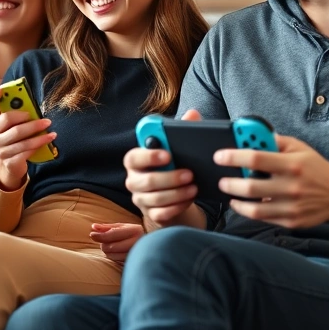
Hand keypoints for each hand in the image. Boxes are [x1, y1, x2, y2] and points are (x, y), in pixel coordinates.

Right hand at [0, 86, 55, 190]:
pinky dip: (37, 145)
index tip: (0, 88)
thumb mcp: (13, 127)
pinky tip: (46, 141)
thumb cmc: (14, 140)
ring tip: (51, 132)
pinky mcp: (8, 161)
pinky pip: (25, 151)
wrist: (9, 165)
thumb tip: (34, 108)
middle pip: (8, 120)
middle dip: (28, 119)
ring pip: (20, 139)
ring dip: (38, 135)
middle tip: (44, 120)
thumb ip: (19, 116)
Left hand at [89, 222, 144, 261]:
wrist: (151, 245)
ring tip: (112, 247)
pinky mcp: (134, 262)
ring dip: (108, 252)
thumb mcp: (121, 227)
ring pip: (112, 256)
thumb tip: (93, 227)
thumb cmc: (132, 234)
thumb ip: (106, 227)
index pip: (113, 234)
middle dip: (104, 245)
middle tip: (105, 242)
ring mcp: (137, 254)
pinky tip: (116, 253)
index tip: (92, 234)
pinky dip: (113, 257)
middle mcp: (138, 242)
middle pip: (111, 247)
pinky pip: (117, 262)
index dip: (100, 235)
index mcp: (135, 230)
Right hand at [123, 109, 202, 227]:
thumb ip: (182, 130)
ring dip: (177, 193)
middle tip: (190, 174)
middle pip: (146, 181)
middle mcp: (134, 180)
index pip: (133, 157)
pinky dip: (177, 207)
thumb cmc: (173, 167)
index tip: (168, 154)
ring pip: (155, 199)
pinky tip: (189, 200)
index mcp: (136, 160)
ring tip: (194, 188)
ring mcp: (140, 199)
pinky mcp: (150, 215)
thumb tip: (193, 114)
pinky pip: (161, 214)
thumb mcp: (178, 149)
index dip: (149, 156)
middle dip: (170, 178)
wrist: (174, 197)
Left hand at [215, 134, 328, 228]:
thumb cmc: (315, 168)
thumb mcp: (299, 148)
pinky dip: (248, 211)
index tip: (219, 156)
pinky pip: (263, 218)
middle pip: (251, 187)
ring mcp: (292, 206)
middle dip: (229, 183)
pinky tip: (242, 204)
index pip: (256, 158)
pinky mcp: (292, 221)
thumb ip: (274, 141)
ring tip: (229, 193)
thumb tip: (249, 135)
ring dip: (236, 200)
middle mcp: (292, 186)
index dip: (233, 157)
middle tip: (221, 180)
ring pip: (254, 208)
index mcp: (292, 164)